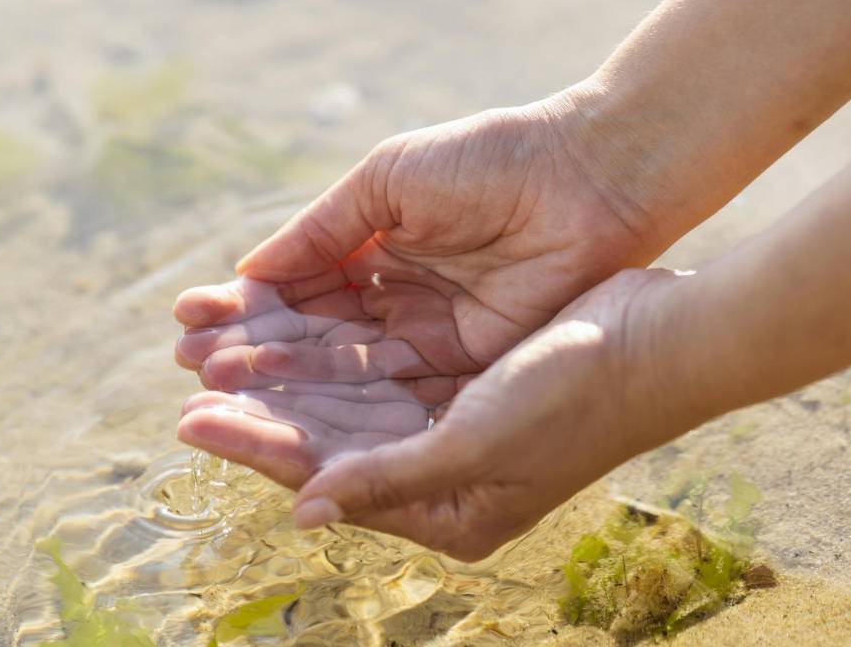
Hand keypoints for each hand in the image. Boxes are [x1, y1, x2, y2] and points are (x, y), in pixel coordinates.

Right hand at [173, 91, 666, 409]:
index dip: (248, 305)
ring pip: (347, 369)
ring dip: (286, 382)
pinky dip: (344, 400)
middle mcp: (399, 296)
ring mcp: (431, 333)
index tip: (189, 319)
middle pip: (316, 336)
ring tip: (220, 390)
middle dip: (255, 350)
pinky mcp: (466, 363)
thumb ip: (322, 230)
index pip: (300, 287)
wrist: (587, 180)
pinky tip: (292, 408)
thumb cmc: (490, 161)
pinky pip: (395, 388)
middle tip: (192, 366)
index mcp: (378, 244)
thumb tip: (249, 272)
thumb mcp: (389, 181)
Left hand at [178, 269, 694, 560]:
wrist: (660, 339)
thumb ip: (390, 478)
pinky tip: (297, 337)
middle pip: (333, 446)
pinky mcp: (468, 388)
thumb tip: (306, 513)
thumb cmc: (578, 397)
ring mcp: (457, 432)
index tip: (192, 419)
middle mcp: (448, 479)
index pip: (332, 483)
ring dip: (294, 383)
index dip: (259, 449)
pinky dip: (339, 358)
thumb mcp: (478, 445)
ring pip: (354, 408)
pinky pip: (386, 375)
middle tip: (190, 384)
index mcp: (451, 513)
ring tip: (225, 359)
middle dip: (265, 414)